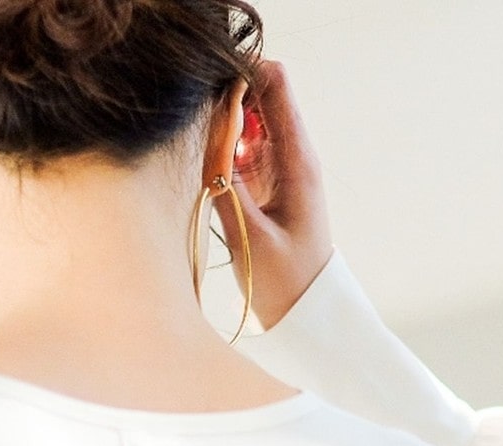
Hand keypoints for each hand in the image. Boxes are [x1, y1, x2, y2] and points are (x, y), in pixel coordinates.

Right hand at [214, 59, 334, 330]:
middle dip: (225, 100)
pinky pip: (240, 152)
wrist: (306, 315)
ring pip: (246, 123)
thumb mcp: (250, 237)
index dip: (242, 73)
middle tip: (196, 131)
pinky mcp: (264, 186)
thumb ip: (224, 184)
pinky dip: (221, 154)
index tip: (209, 91)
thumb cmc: (286, 282)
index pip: (275, 85)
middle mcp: (291, 156)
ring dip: (220, 129)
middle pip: (258, 96)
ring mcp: (277, 169)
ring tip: (198, 159)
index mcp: (297, 161)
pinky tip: (206, 175)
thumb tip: (204, 135)